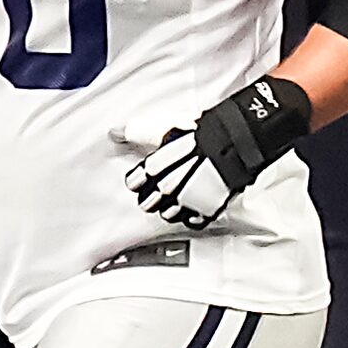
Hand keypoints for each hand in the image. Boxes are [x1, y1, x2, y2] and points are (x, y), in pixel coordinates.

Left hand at [119, 76, 313, 229]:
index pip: (133, 184)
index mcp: (153, 171)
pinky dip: (192, 215)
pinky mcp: (206, 210)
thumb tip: (115, 133)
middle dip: (151, 196)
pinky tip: (194, 205)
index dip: (138, 179)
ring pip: (167, 215)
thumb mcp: (160, 126)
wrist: (232, 141)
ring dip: (170, 207)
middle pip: (147, 203)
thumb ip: (135, 132)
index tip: (143, 176)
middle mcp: (166, 190)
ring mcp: (186, 202)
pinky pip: (192, 221)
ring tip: (178, 196)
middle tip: (160, 187)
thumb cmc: (197, 132)